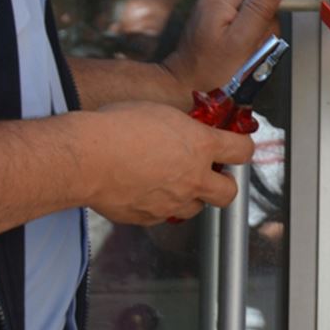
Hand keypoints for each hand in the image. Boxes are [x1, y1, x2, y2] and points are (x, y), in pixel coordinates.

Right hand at [75, 101, 256, 223]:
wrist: (86, 158)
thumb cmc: (116, 127)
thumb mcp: (159, 112)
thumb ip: (182, 126)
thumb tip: (187, 130)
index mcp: (201, 145)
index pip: (242, 150)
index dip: (243, 148)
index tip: (239, 148)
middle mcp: (193, 177)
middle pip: (229, 193)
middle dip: (225, 184)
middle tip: (212, 174)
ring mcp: (173, 201)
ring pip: (196, 208)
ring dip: (191, 197)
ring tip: (173, 182)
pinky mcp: (149, 217)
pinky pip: (164, 215)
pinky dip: (160, 206)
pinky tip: (146, 191)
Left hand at [163, 0, 284, 92]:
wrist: (183, 89)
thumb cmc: (208, 72)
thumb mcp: (241, 41)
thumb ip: (259, 10)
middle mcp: (212, 1)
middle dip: (265, 12)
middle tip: (266, 34)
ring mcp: (211, 13)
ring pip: (247, 8)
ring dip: (257, 27)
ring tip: (253, 48)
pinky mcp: (213, 26)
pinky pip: (240, 22)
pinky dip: (249, 35)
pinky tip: (246, 51)